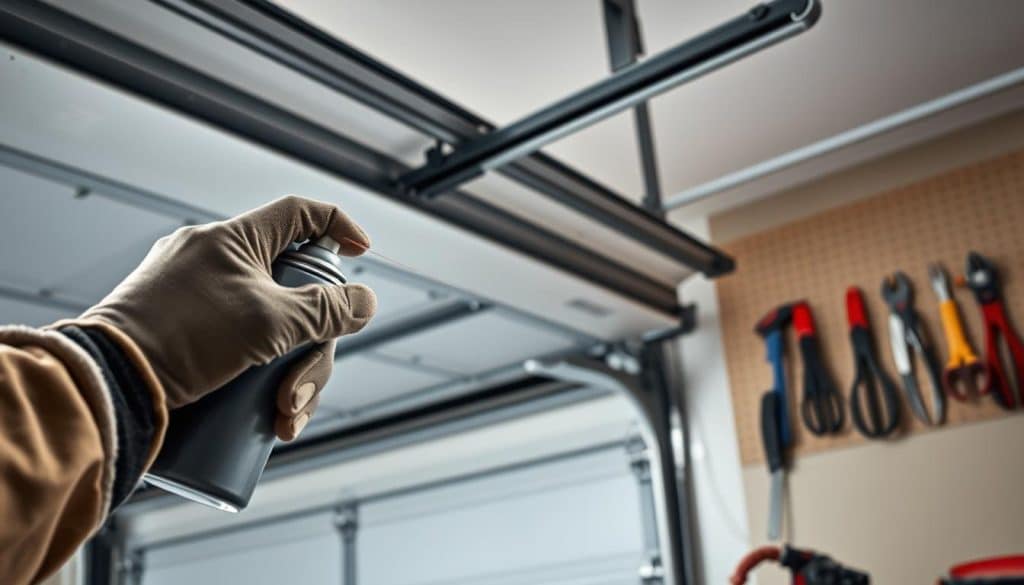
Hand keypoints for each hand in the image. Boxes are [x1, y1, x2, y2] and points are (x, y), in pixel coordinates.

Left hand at [78, 196, 376, 439]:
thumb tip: (366, 302)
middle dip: (312, 351)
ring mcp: (196, 298)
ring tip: (282, 420)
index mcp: (233, 240)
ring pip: (272, 330)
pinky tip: (266, 423)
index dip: (338, 226)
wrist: (107, 382)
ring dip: (290, 379)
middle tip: (301, 390)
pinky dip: (260, 381)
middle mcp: (214, 262)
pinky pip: (239, 347)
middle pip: (295, 294)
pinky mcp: (181, 333)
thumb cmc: (182, 339)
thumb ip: (326, 310)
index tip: (363, 254)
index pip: (299, 214)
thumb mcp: (270, 323)